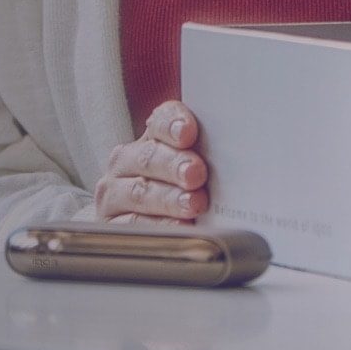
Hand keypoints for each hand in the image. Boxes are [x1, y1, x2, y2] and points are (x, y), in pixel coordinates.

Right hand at [95, 100, 208, 223]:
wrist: (137, 222)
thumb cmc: (178, 191)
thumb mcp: (192, 169)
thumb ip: (207, 158)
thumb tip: (239, 160)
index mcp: (150, 139)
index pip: (159, 122)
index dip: (172, 124)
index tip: (188, 132)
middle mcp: (126, 162)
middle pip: (149, 158)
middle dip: (174, 165)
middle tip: (196, 173)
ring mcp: (115, 193)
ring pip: (140, 192)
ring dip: (168, 198)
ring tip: (192, 204)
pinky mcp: (111, 223)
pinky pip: (133, 224)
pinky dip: (158, 226)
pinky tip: (178, 227)